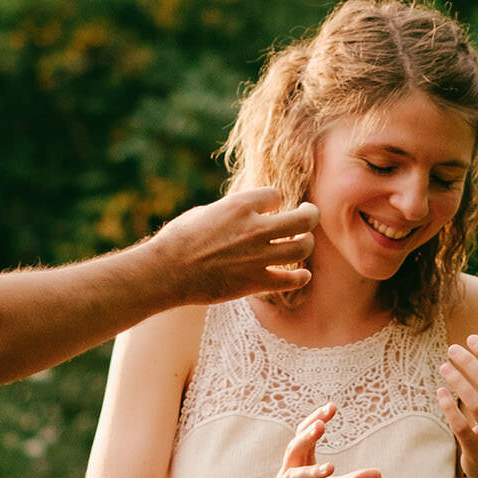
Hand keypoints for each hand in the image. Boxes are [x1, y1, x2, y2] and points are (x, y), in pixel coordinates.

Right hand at [147, 186, 318, 303]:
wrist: (166, 272)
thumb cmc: (178, 239)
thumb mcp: (206, 212)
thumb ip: (231, 211)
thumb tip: (244, 213)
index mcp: (240, 205)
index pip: (276, 195)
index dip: (275, 200)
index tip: (271, 207)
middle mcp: (255, 228)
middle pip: (303, 218)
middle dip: (310, 215)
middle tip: (309, 214)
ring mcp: (258, 256)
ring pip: (303, 247)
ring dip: (307, 243)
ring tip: (303, 242)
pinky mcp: (255, 282)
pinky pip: (292, 280)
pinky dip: (301, 277)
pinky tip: (302, 274)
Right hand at [245, 404, 381, 477]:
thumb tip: (380, 474)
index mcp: (298, 465)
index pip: (303, 438)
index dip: (314, 421)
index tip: (332, 406)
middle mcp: (285, 477)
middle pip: (292, 451)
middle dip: (306, 437)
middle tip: (322, 425)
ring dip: (310, 472)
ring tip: (332, 467)